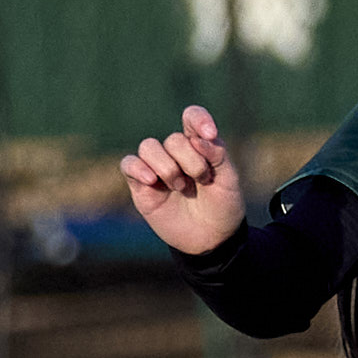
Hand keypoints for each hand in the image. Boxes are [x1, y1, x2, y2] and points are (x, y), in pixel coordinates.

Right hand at [121, 106, 248, 257]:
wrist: (212, 240)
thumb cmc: (223, 207)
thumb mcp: (229, 181)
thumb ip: (217, 154)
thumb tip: (196, 137)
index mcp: (199, 146)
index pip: (191, 118)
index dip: (198, 119)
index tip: (210, 134)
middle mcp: (176, 153)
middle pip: (173, 140)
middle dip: (190, 160)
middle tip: (201, 180)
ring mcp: (157, 169)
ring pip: (148, 147)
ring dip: (167, 166)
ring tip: (180, 187)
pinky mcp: (142, 186)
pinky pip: (128, 164)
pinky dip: (138, 168)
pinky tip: (152, 180)